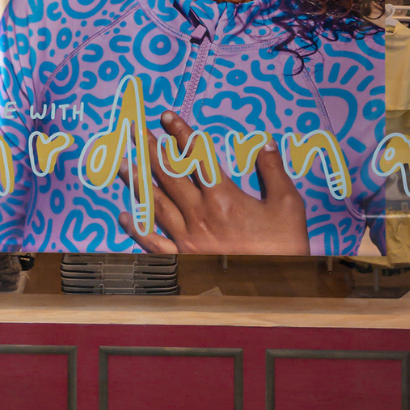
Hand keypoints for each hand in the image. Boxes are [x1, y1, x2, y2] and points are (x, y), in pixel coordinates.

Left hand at [118, 110, 309, 254]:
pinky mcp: (182, 261)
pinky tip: (124, 216)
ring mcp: (187, 239)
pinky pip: (153, 243)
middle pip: (168, 174)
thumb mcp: (288, 205)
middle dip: (148, 148)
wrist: (276, 293)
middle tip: (131, 129)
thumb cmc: (284, 249)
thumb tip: (266, 142)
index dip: (180, 133)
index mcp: (222, 197)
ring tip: (121, 162)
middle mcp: (199, 214)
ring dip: (137, 181)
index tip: (165, 116)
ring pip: (155, 203)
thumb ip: (273, 171)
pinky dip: (137, 229)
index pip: (196, 156)